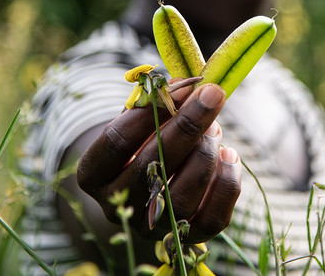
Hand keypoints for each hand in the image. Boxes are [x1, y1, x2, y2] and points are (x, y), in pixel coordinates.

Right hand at [76, 83, 241, 242]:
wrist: (151, 185)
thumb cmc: (143, 141)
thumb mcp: (139, 121)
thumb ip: (156, 104)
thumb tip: (186, 88)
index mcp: (94, 174)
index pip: (117, 141)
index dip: (151, 111)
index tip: (182, 86)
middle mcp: (120, 206)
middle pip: (151, 165)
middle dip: (187, 125)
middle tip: (212, 95)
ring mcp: (152, 228)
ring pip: (182, 196)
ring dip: (205, 153)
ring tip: (216, 128)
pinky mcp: (187, 238)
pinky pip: (212, 219)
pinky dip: (226, 184)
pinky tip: (230, 155)